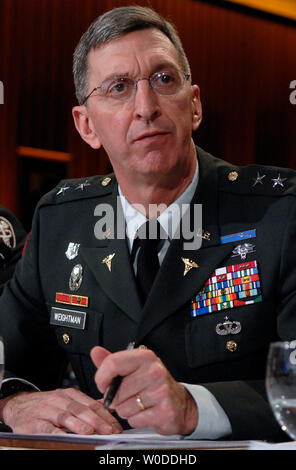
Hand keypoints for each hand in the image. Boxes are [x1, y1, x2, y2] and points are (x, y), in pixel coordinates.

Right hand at [0, 387, 122, 434]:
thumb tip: (109, 408)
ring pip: (65, 416)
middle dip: (97, 420)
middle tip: (109, 430)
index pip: (91, 404)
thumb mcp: (67, 400)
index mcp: (70, 394)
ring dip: (79, 425)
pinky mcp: (35, 422)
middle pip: (81, 409)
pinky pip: (47, 427)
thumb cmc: (45, 405)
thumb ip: (86, 404)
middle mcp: (60, 400)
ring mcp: (47, 410)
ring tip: (90, 432)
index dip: (105, 415)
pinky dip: (57, 432)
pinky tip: (65, 437)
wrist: (18, 405)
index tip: (116, 426)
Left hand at [91, 346, 197, 435]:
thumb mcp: (133, 368)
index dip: (102, 378)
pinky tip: (145, 412)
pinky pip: (135, 420)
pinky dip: (136, 420)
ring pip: (124, 408)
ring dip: (126, 410)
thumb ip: (112, 361)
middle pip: (116, 390)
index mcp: (145, 357)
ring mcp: (161, 391)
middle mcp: (154, 371)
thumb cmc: (152, 385)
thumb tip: (96, 352)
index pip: (112, 363)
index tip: (104, 384)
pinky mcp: (164, 411)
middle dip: (116, 398)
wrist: (179, 403)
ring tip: (138, 404)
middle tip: (128, 395)